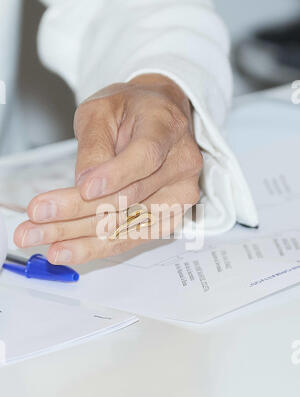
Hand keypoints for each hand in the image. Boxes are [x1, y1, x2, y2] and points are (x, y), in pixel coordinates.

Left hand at [14, 74, 202, 264]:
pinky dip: (99, 246)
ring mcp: (180, 193)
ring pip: (128, 224)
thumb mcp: (101, 110)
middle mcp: (181, 163)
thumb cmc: (131, 111)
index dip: (115, 175)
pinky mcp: (170, 216)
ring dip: (81, 236)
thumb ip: (94, 146)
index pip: (146, 155)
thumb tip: (83, 185)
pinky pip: (133, 238)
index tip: (84, 189)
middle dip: (78, 211)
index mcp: (167, 127)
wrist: (157, 119)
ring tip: (42, 238)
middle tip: (39, 219)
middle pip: (131, 197)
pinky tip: (71, 249)